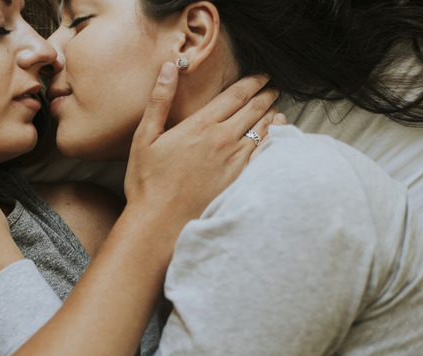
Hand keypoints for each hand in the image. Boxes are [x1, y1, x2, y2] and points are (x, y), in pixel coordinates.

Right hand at [124, 62, 281, 243]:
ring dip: (272, 115)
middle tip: (273, 88)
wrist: (160, 222)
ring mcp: (235, 161)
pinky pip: (266, 153)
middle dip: (266, 95)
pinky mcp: (241, 180)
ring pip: (264, 130)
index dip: (252, 82)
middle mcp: (222, 139)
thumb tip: (169, 67)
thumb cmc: (147, 182)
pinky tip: (278, 134)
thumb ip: (159, 100)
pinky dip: (275, 139)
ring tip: (276, 108)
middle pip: (254, 109)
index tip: (262, 76)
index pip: (236, 95)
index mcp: (201, 125)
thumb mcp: (144, 137)